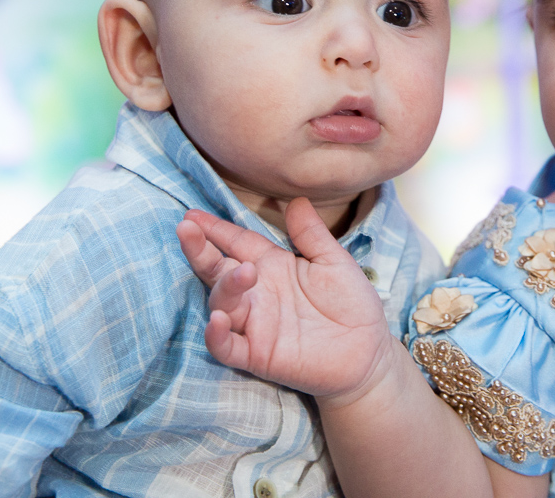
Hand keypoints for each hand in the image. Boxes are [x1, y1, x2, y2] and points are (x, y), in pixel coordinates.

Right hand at [176, 198, 396, 402]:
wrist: (369, 352)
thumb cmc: (351, 304)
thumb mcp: (334, 262)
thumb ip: (311, 234)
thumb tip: (297, 200)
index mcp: (272, 267)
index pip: (238, 243)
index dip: (216, 229)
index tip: (192, 214)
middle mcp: (257, 293)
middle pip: (218, 269)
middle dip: (199, 249)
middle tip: (185, 228)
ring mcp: (254, 324)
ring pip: (222, 303)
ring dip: (225, 286)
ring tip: (241, 270)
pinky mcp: (257, 355)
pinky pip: (227, 346)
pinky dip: (217, 335)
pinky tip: (217, 319)